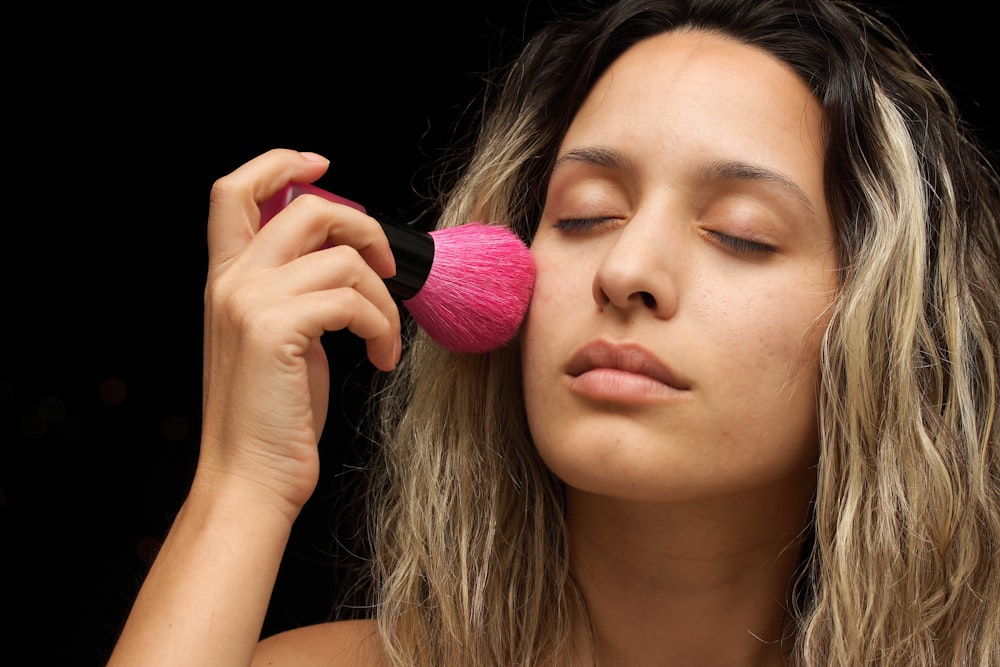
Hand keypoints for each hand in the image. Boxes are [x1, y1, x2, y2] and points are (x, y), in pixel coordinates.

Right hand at [199, 148, 400, 515]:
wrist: (250, 479)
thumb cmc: (273, 417)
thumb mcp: (281, 341)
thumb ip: (297, 293)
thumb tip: (346, 262)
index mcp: (226, 280)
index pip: (234, 191)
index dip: (279, 163)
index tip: (321, 163)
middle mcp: (231, 282)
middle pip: (307, 206)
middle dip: (364, 227)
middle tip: (388, 269)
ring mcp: (250, 302)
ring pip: (344, 260)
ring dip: (385, 299)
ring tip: (386, 339)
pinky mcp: (277, 329)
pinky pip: (354, 299)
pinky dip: (382, 326)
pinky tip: (380, 357)